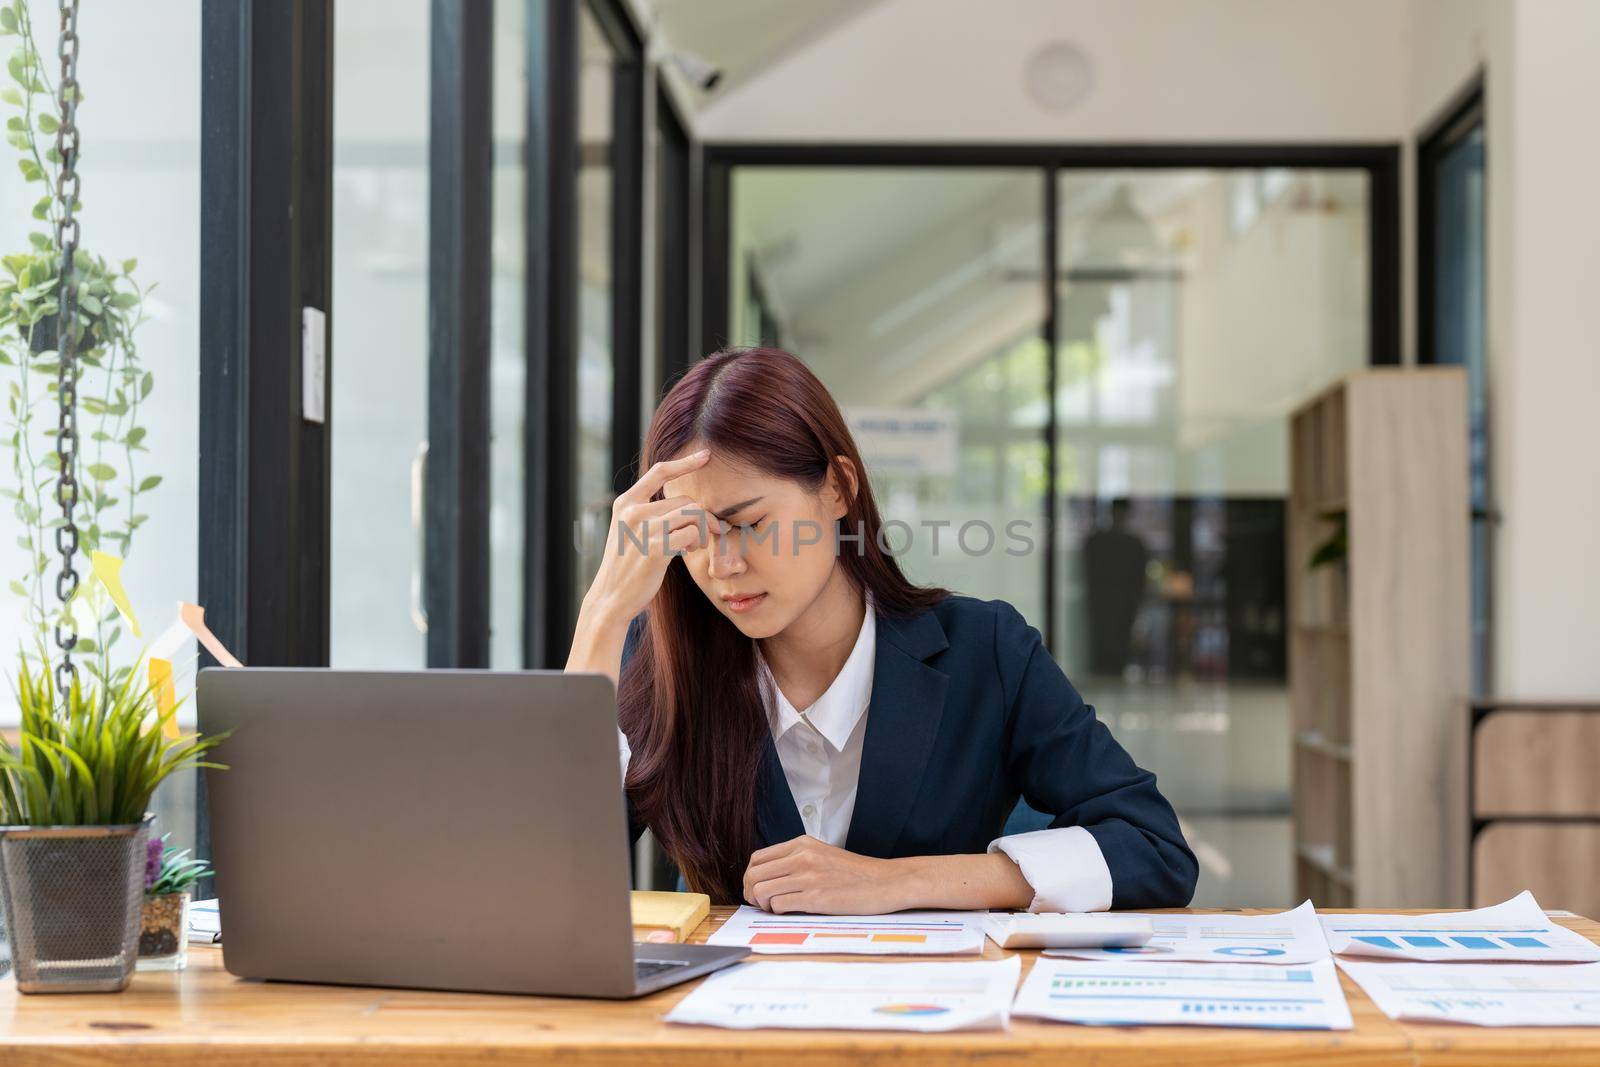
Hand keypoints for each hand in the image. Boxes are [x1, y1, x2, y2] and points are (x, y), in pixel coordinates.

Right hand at [565, 449, 727, 682]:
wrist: (611, 598)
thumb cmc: (628, 567)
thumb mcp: (632, 533)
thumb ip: (652, 515)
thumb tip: (689, 507)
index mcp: (626, 503)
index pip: (659, 472)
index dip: (685, 463)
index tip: (706, 456)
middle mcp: (632, 510)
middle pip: (685, 501)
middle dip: (704, 518)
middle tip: (708, 534)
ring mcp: (643, 528)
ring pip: (692, 515)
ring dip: (703, 531)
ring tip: (695, 545)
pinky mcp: (655, 548)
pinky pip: (691, 534)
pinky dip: (697, 542)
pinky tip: (688, 552)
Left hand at [743, 836, 914, 914]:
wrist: (886, 882)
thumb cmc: (856, 873)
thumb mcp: (822, 854)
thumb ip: (796, 860)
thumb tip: (768, 877)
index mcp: (802, 844)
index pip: (757, 858)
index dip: (751, 876)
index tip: (757, 888)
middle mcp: (802, 857)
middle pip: (754, 874)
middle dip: (751, 892)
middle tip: (760, 903)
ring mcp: (808, 876)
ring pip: (761, 890)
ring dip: (763, 904)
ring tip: (775, 908)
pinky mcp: (815, 897)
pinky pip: (779, 905)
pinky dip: (778, 912)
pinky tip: (790, 912)